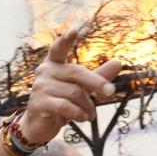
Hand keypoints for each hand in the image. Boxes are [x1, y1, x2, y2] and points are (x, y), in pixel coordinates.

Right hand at [20, 27, 121, 143]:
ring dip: (87, 106)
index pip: (58, 48)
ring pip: (74, 93)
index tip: (75, 29)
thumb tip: (118, 62)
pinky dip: (78, 113)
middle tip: (110, 93)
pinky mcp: (38, 103)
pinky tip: (82, 118)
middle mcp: (44, 71)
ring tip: (90, 115)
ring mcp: (40, 87)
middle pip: (76, 73)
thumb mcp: (81, 89)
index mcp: (53, 64)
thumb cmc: (61, 103)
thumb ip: (97, 77)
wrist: (39, 126)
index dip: (66, 39)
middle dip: (96, 83)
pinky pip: (65, 106)